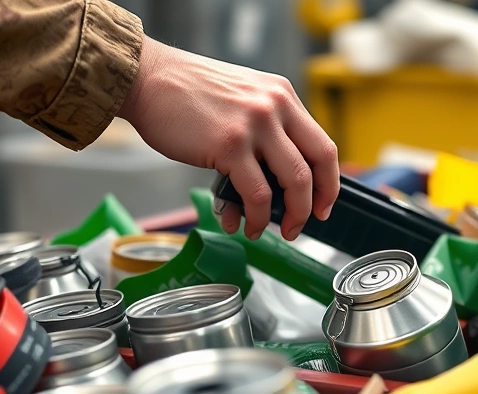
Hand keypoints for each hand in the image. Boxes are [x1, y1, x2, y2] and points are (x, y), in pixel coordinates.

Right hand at [119, 37, 338, 240]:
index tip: (324, 203)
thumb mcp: (243, 96)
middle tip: (306, 223)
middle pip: (316, 165)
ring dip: (289, 216)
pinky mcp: (230, 146)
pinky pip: (257, 194)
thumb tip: (278, 177)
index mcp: (282, 96)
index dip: (329, 182)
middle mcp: (275, 107)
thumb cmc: (187, 93)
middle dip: (315, 204)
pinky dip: (257, 217)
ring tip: (275, 231)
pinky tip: (245, 225)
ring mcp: (255, 126)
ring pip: (293, 183)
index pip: (323, 145)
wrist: (147, 79)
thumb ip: (267, 126)